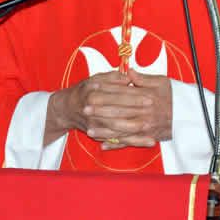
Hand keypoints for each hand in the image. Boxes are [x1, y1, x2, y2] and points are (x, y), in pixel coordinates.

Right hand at [45, 69, 171, 147]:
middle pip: (118, 110)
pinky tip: (143, 141)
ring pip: (116, 127)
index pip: (118, 94)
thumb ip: (112, 77)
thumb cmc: (85, 91)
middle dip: (136, 111)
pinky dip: (130, 141)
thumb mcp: (96, 79)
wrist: (67, 108)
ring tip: (148, 126)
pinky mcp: (97, 134)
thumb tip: (128, 77)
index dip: (135, 95)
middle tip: (152, 110)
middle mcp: (92, 108)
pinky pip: (115, 139)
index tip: (149, 96)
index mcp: (94, 92)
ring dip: (133, 127)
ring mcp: (94, 123)